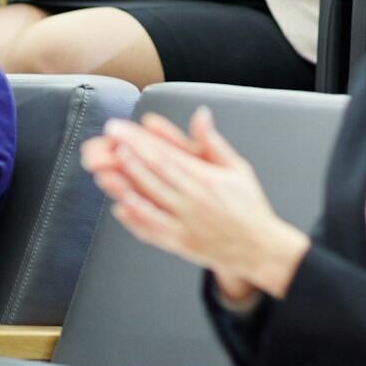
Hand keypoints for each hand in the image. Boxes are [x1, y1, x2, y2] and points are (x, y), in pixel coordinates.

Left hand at [83, 108, 308, 299]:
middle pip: (153, 175)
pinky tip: (119, 207)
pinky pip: (152, 231)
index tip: (120, 129)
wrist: (260, 249)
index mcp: (206, 180)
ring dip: (124, 186)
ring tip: (104, 171)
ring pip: (148, 202)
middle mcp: (193, 202)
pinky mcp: (180, 244)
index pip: (165, 155)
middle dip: (126, 155)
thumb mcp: (237, 169)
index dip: (139, 141)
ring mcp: (185, 225)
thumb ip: (213, 143)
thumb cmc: (248, 206)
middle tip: (106, 142)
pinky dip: (134, 220)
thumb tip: (200, 115)